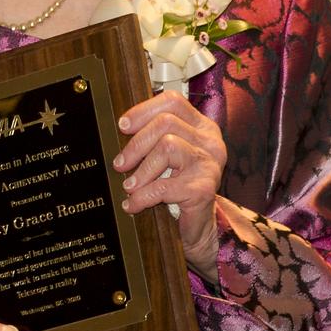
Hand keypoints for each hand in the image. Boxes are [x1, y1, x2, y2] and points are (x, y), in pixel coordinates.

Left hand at [114, 90, 225, 280]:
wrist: (200, 228)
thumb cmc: (179, 188)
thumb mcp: (169, 157)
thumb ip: (154, 137)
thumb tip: (121, 127)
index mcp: (202, 127)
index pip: (172, 102)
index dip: (143, 110)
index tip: (123, 126)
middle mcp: (210, 141)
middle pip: (166, 123)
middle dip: (136, 144)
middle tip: (120, 164)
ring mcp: (209, 164)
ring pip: (167, 147)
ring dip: (141, 170)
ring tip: (129, 186)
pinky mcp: (204, 189)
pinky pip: (165, 186)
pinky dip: (143, 196)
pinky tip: (134, 204)